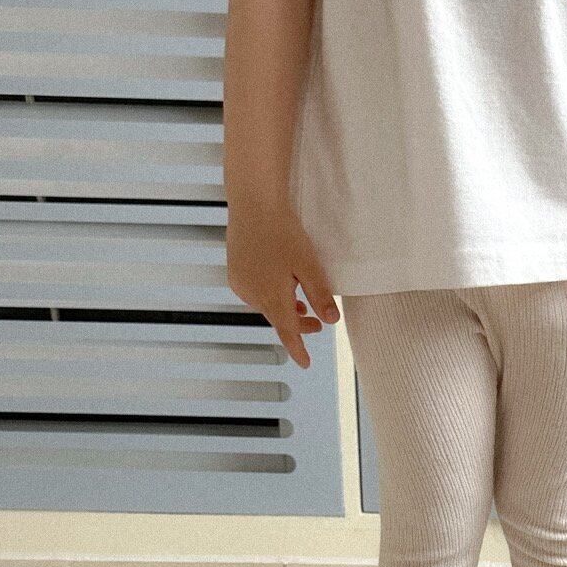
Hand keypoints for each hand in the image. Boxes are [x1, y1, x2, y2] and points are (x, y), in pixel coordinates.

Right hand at [226, 203, 339, 368]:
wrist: (253, 203)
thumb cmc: (283, 231)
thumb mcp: (308, 264)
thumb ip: (320, 294)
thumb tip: (331, 321)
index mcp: (272, 296)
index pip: (287, 332)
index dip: (298, 349)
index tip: (305, 364)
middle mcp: (252, 294)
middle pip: (277, 319)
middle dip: (297, 325)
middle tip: (317, 325)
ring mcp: (240, 283)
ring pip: (265, 306)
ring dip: (284, 310)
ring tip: (300, 307)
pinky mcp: (234, 272)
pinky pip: (254, 293)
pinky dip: (270, 296)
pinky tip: (280, 288)